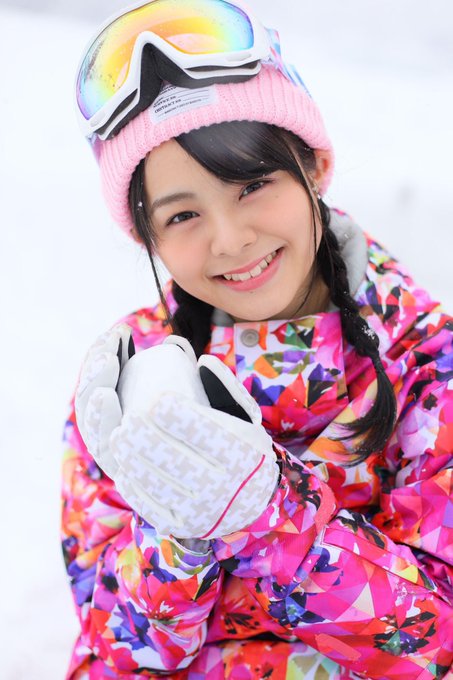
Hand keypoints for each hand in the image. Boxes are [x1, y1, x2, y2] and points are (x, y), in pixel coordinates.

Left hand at [75, 326, 278, 537]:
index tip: (157, 398)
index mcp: (241, 454)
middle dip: (141, 433)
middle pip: (169, 455)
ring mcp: (200, 512)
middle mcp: (223, 486)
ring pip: (152, 481)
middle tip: (129, 416)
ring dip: (129, 456)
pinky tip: (124, 465)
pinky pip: (147, 504)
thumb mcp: (245, 417)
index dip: (173, 412)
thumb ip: (224, 386)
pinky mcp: (180, 526)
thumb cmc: (242, 446)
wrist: (255, 501)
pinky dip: (132, 483)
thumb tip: (200, 361)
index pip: (199, 429)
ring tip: (119, 435)